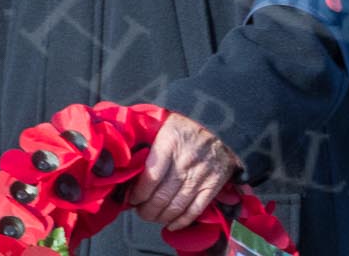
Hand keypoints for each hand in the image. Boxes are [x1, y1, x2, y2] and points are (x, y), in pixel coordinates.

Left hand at [128, 111, 240, 229]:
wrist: (221, 125)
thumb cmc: (184, 129)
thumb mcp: (163, 127)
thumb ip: (146, 146)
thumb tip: (126, 171)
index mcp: (170, 142)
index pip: (150, 179)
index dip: (138, 195)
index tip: (132, 198)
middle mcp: (186, 160)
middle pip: (161, 197)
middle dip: (146, 210)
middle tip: (140, 210)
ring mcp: (202, 174)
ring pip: (176, 206)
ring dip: (160, 217)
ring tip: (152, 216)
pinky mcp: (214, 184)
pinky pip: (195, 210)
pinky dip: (181, 222)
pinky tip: (171, 224)